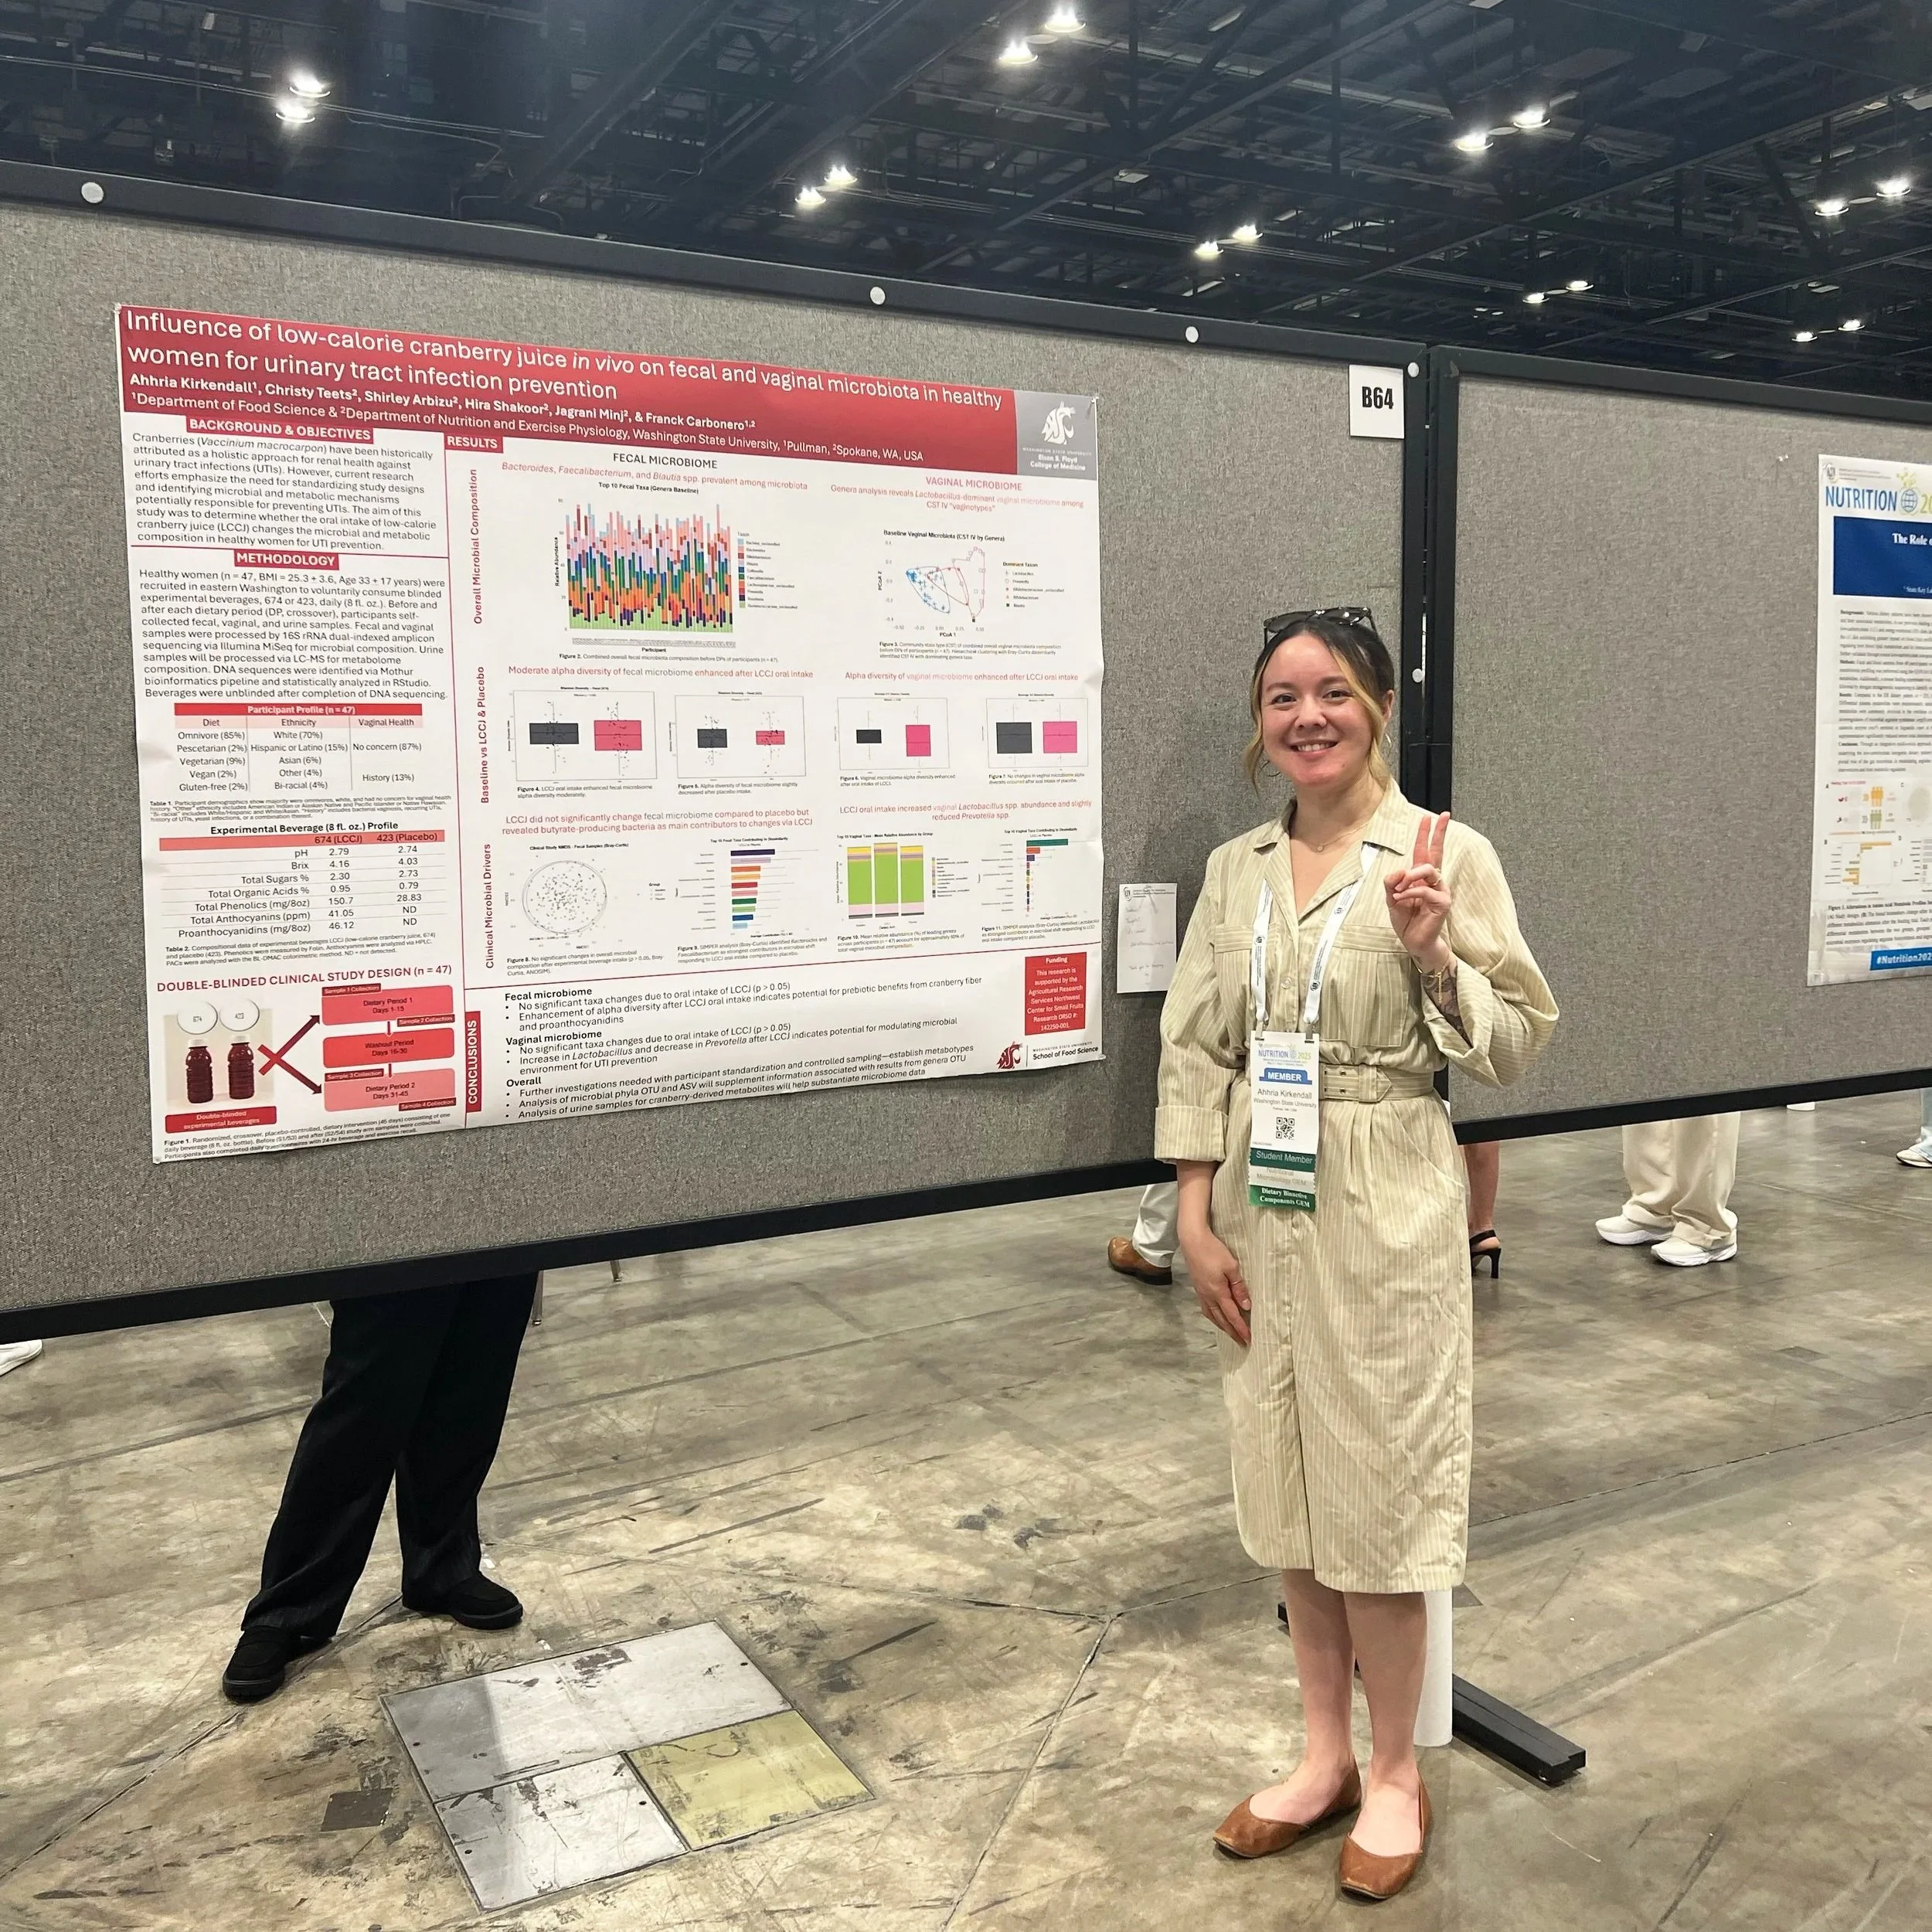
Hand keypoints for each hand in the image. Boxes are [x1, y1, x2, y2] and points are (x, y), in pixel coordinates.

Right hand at [1182, 1227, 1251, 1346]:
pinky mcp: (1197, 1287)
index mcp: (1217, 1292)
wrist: (1192, 1240)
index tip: (1248, 1339)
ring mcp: (1201, 1292)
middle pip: (1221, 1319)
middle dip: (1232, 1332)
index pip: (1232, 1315)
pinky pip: (1206, 1308)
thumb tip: (1246, 1306)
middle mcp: (1208, 1295)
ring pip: (1212, 1315)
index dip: (1241, 1328)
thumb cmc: (1213, 1250)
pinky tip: (1216, 1315)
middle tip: (1241, 1342)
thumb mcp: (1231, 1267)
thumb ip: (1239, 1287)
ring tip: (1230, 1332)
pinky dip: (1213, 1316)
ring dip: (1222, 1326)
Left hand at [1384, 810, 1452, 971]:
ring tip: (1398, 889)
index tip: (1430, 817)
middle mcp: (1433, 881)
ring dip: (1410, 876)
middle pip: (1436, 853)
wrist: (1414, 942)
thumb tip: (1399, 871)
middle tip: (1441, 816)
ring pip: (1428, 871)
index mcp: (1421, 878)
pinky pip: (1425, 890)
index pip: (1425, 852)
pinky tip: (1401, 899)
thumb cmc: (1406, 920)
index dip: (1427, 835)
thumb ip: (1392, 883)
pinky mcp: (1443, 902)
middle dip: (1438, 833)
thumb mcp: (1391, 899)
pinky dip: (1410, 893)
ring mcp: (1440, 891)